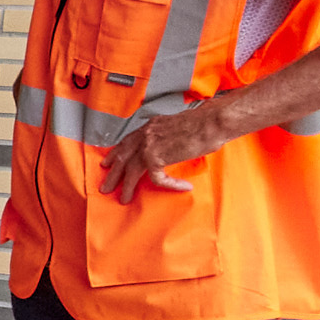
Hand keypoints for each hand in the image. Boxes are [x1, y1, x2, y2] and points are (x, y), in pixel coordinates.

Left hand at [111, 93, 237, 191]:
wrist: (213, 121)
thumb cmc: (204, 124)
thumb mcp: (178, 127)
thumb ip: (167, 136)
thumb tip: (169, 146)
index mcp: (151, 126)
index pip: (127, 141)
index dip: (116, 153)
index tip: (108, 162)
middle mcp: (146, 134)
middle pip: (122, 156)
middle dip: (112, 173)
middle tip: (106, 187)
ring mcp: (150, 145)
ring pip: (131, 170)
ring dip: (126, 186)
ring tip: (125, 198)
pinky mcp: (158, 156)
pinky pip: (157, 178)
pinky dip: (170, 185)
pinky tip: (182, 187)